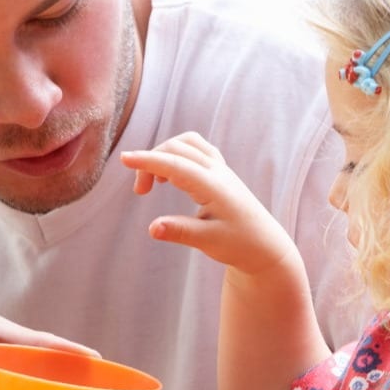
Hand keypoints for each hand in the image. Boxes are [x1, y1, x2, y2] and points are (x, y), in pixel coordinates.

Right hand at [121, 132, 297, 275]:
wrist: (266, 246)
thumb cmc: (240, 245)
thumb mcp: (208, 242)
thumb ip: (180, 232)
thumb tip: (152, 228)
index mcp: (214, 186)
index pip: (175, 164)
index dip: (148, 160)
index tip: (124, 158)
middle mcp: (218, 171)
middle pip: (176, 148)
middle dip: (151, 162)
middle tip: (140, 192)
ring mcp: (221, 169)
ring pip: (187, 143)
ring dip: (164, 154)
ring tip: (155, 181)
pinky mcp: (221, 172)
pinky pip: (196, 148)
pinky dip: (177, 153)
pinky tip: (172, 175)